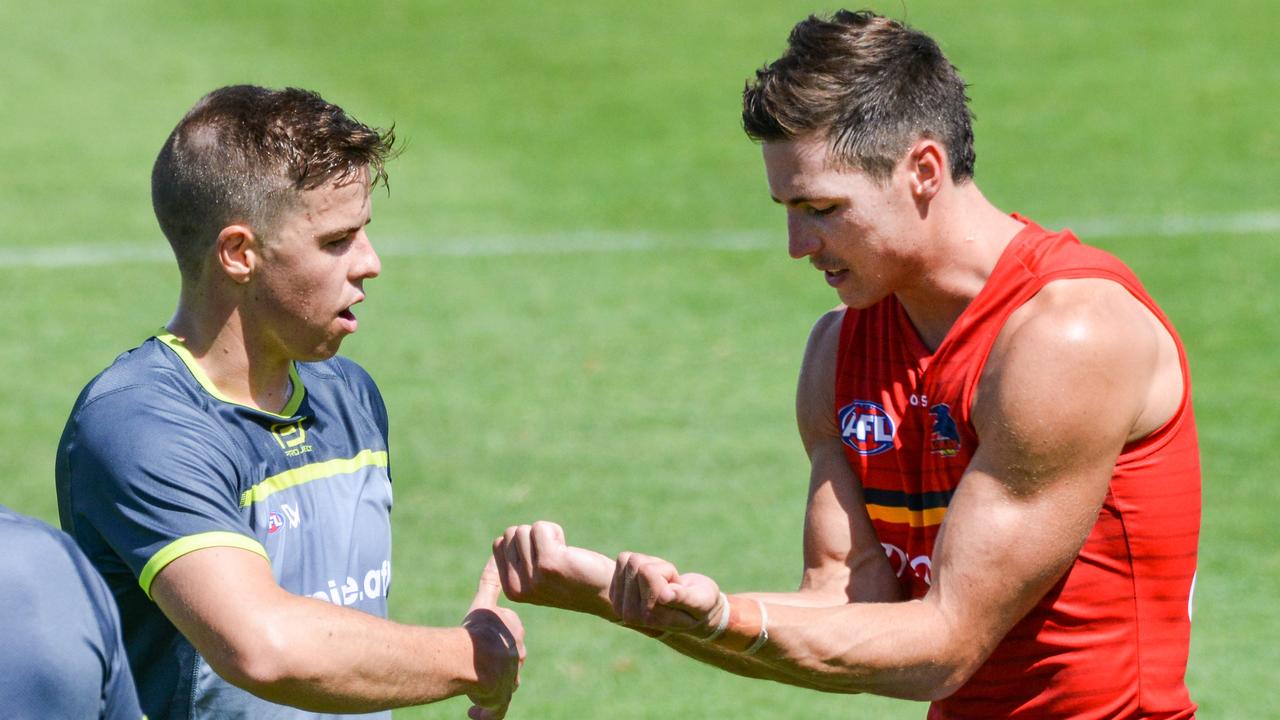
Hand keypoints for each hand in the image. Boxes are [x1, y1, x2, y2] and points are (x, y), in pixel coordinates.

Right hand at [463, 558, 524, 719]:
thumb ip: (490, 582)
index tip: (480, 636)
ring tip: (472, 685)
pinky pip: (494, 710)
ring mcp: (509, 679)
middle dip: (492, 662)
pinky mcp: (500, 699)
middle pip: (505, 659)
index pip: (508, 632)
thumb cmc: (475, 631)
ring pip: (499, 684)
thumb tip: (495, 557)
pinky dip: (485, 714)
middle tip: (475, 659)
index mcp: (513, 632)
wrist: (472, 660)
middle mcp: (516, 656)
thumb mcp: (482, 603)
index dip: (493, 636)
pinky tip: (474, 714)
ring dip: (486, 686)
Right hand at [493, 521, 614, 615]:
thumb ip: (518, 562)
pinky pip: (540, 527)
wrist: (606, 593)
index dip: (523, 542)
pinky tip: (568, 551)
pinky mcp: (549, 563)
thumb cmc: (574, 579)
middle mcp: (518, 587)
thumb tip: (501, 540)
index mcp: (512, 591)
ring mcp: (533, 576)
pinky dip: (555, 531)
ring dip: (546, 534)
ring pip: (525, 530)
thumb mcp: (537, 577)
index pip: (499, 544)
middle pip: (511, 534)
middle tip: (555, 556)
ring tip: (562, 555)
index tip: (541, 558)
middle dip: (533, 536)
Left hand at [610, 552, 722, 634]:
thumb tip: (664, 596)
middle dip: (659, 570)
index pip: (646, 572)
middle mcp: (629, 614)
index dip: (668, 573)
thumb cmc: (702, 606)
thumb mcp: (701, 602)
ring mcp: (619, 603)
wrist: (694, 613)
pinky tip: (654, 581)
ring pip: (630, 560)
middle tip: (671, 587)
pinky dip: (642, 564)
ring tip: (664, 584)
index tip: (677, 589)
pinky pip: (624, 559)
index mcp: (648, 617)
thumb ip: (684, 599)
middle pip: (636, 564)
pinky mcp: (616, 590)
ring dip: (652, 567)